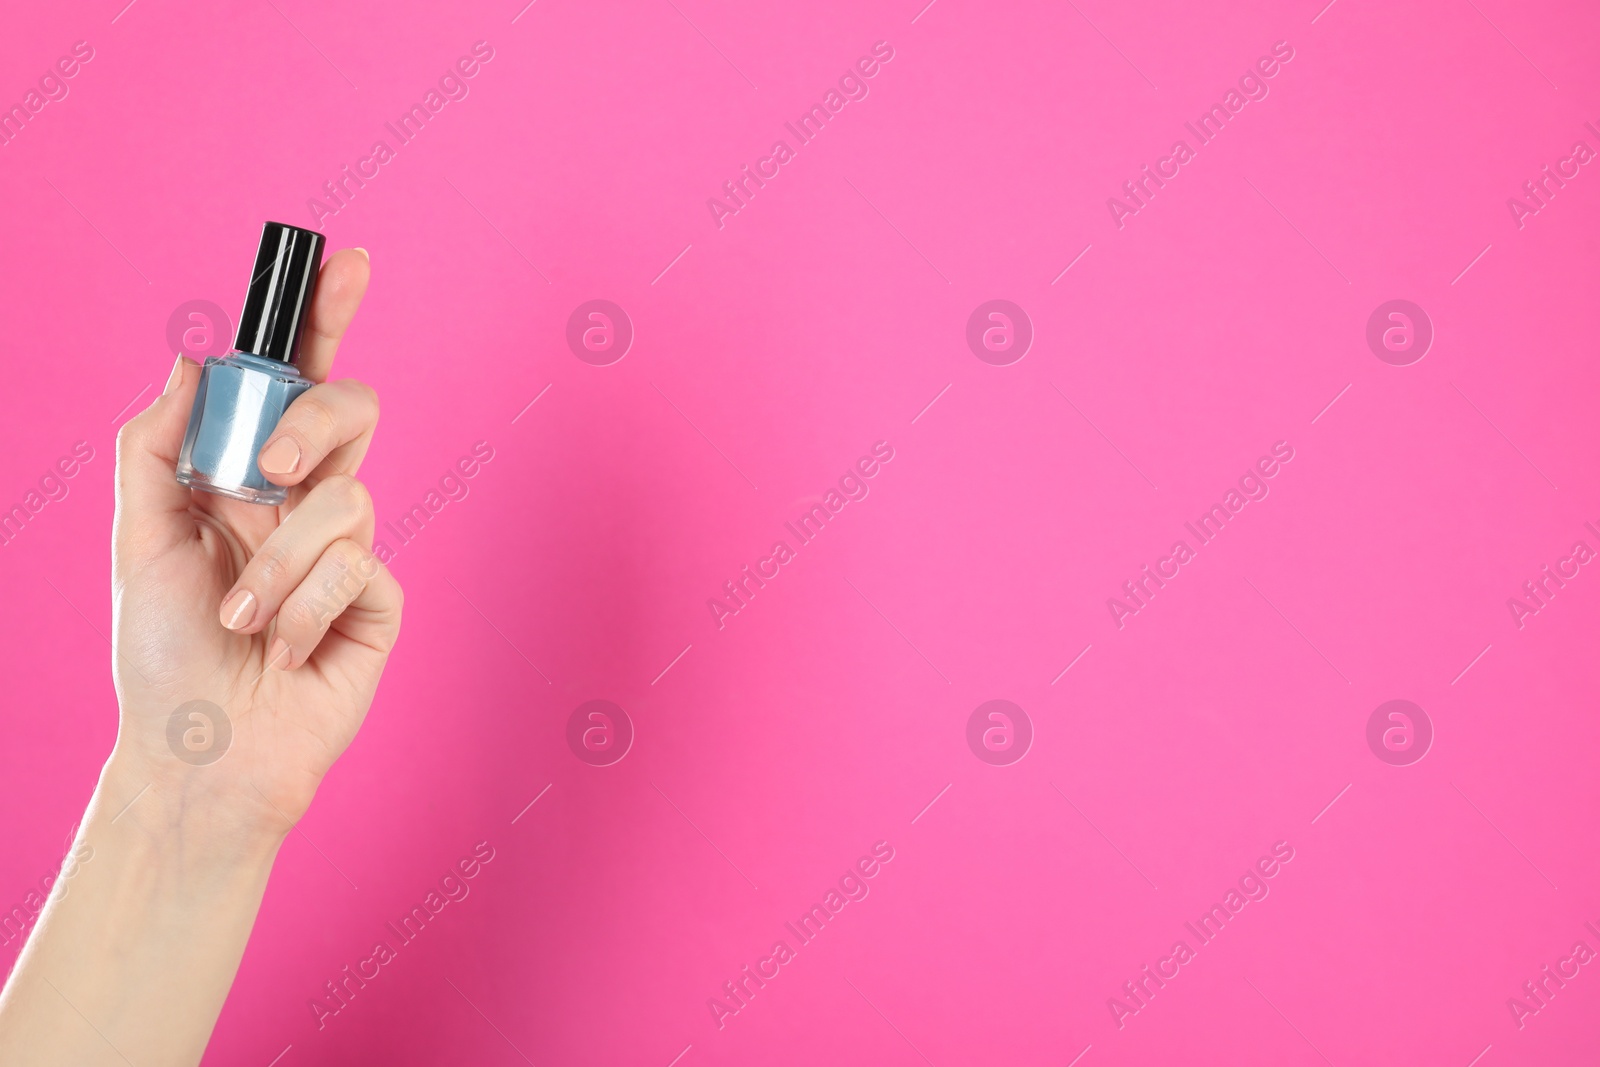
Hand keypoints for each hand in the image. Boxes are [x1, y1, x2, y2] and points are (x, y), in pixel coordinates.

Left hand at [108, 247, 401, 844]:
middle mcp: (306, 503)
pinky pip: (360, 567)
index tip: (346, 260)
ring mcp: (350, 551)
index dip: (324, 319)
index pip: (295, 383)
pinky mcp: (379, 601)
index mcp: (249, 477)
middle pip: (349, 412)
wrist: (202, 753)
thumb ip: (157, 445)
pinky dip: (304, 609)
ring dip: (278, 566)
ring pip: (347, 501)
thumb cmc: (165, 656)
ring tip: (246, 622)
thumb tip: (194, 360)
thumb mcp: (138, 540)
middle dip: (312, 427)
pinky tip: (285, 652)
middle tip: (267, 475)